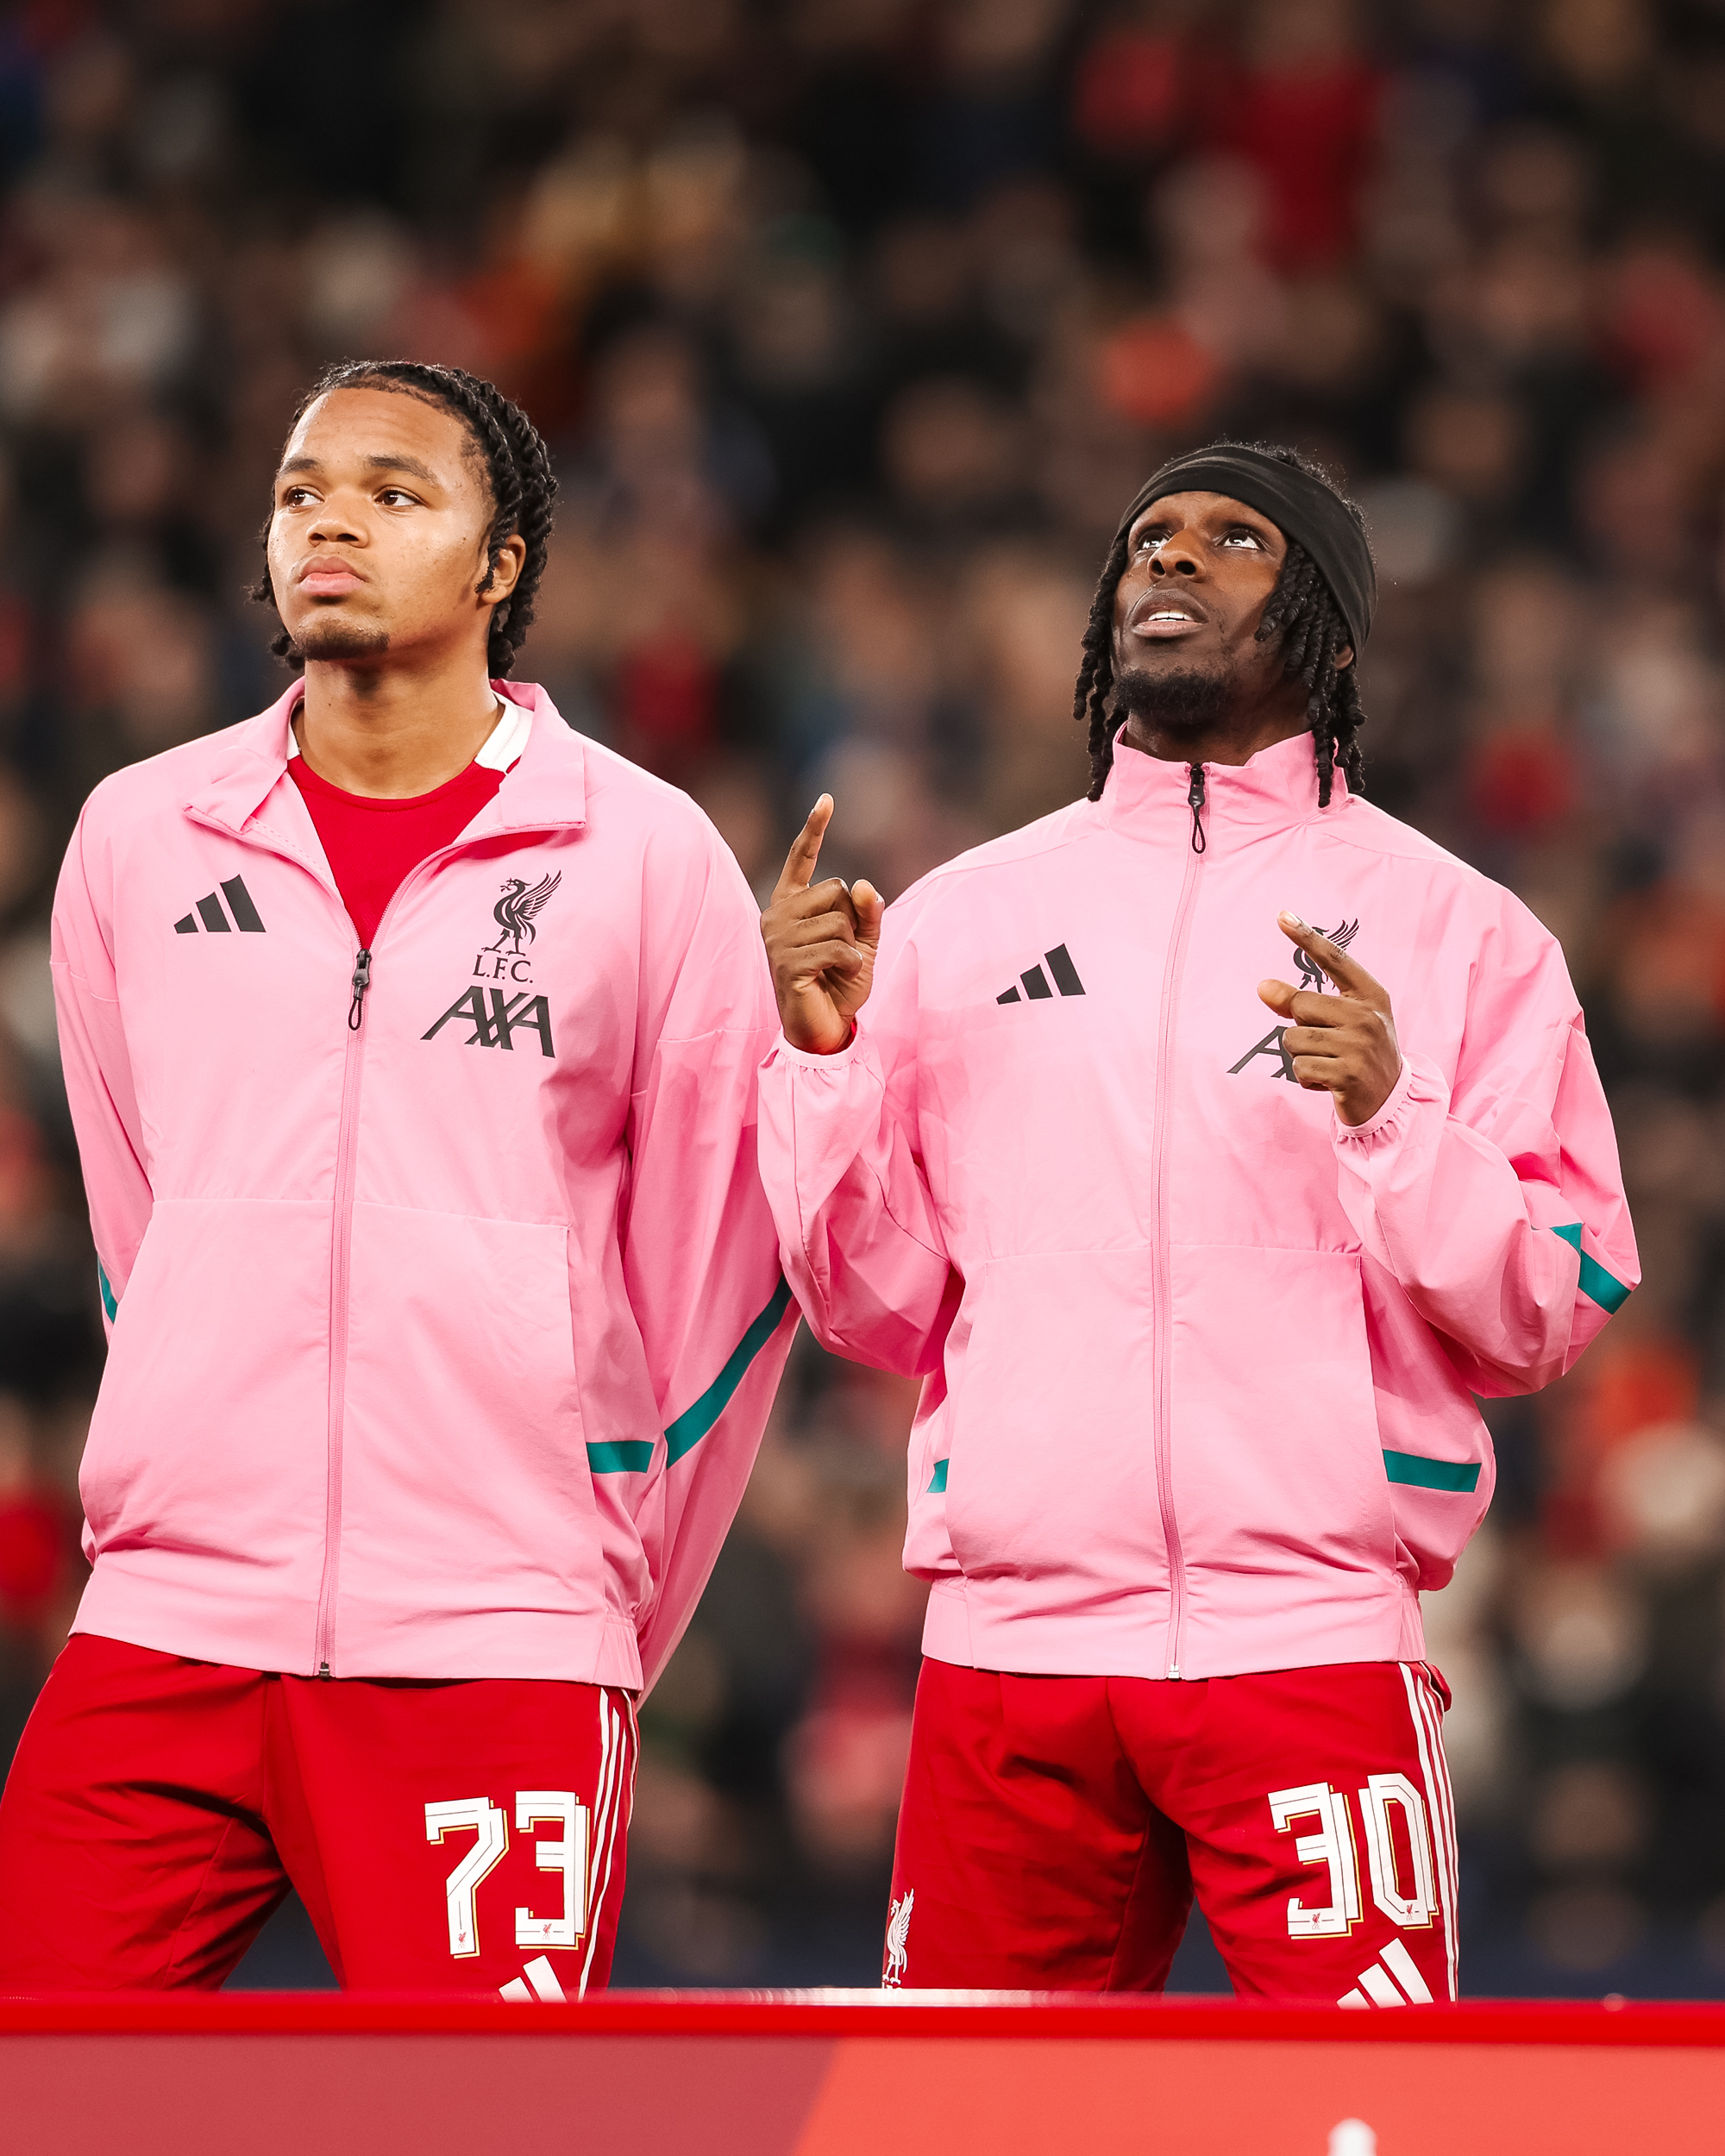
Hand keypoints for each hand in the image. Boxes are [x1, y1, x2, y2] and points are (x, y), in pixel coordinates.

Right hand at [762, 795, 883, 1053]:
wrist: (822, 1028)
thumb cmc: (838, 983)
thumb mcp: (862, 943)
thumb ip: (866, 913)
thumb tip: (861, 885)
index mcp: (790, 905)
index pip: (802, 859)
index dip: (814, 829)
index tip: (826, 799)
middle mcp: (777, 915)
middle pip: (834, 888)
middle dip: (851, 919)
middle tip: (841, 950)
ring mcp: (778, 939)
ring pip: (839, 919)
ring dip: (852, 945)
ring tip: (837, 968)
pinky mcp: (787, 963)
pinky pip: (839, 947)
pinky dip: (852, 963)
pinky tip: (839, 976)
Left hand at [1257, 913, 1401, 1126]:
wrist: (1389, 1100)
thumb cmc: (1356, 1053)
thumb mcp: (1338, 1023)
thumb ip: (1301, 1003)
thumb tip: (1262, 987)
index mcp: (1370, 996)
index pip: (1334, 960)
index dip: (1307, 938)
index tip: (1281, 915)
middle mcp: (1368, 1017)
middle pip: (1301, 1006)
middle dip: (1301, 1027)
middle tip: (1328, 1045)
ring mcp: (1360, 1046)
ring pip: (1293, 1040)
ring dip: (1302, 1056)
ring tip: (1329, 1064)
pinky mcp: (1348, 1075)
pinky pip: (1299, 1068)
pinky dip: (1306, 1078)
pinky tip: (1329, 1082)